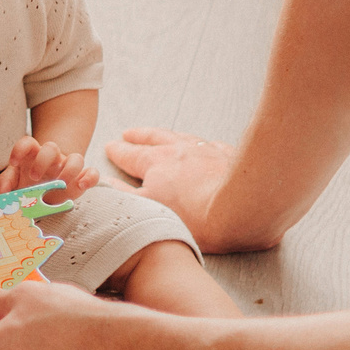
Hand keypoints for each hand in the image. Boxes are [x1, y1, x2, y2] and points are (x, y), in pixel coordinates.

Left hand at [0, 135, 97, 201]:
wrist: (48, 188)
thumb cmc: (29, 182)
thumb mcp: (15, 181)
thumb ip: (7, 182)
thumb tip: (2, 191)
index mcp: (33, 155)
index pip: (27, 143)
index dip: (20, 149)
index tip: (13, 162)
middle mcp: (52, 158)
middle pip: (51, 148)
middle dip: (43, 161)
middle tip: (34, 178)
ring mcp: (69, 166)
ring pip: (76, 158)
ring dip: (69, 170)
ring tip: (62, 183)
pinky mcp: (82, 178)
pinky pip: (92, 172)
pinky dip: (90, 178)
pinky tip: (82, 186)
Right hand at [104, 128, 274, 251]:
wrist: (246, 205)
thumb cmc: (198, 216)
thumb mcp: (150, 211)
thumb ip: (124, 197)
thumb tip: (103, 185)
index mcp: (156, 163)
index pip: (131, 155)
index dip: (119, 152)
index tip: (111, 146)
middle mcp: (179, 151)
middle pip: (154, 139)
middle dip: (139, 137)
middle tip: (128, 133)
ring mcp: (205, 150)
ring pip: (181, 137)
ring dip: (166, 136)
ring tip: (160, 135)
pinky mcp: (228, 154)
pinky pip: (208, 144)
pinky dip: (199, 144)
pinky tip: (202, 146)